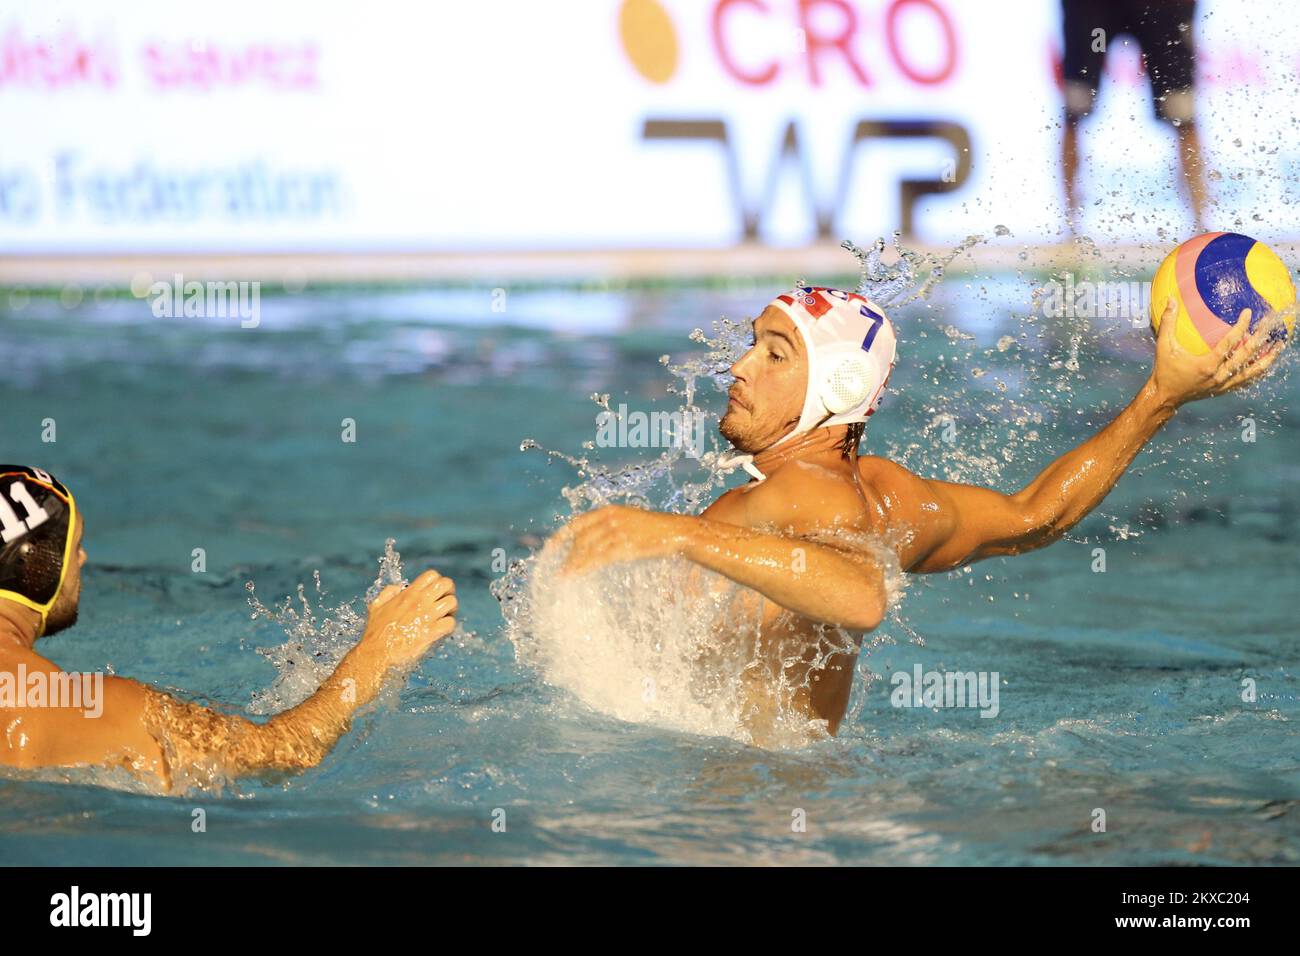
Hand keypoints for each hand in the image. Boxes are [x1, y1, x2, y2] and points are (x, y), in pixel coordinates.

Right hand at [359, 569, 456, 671]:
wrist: (377, 655)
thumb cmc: (375, 633)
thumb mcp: (376, 607)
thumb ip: (387, 594)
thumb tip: (397, 588)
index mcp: (407, 594)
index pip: (431, 575)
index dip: (437, 581)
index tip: (435, 592)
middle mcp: (419, 602)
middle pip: (446, 584)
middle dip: (449, 592)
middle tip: (444, 603)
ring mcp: (427, 616)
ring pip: (452, 602)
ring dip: (451, 610)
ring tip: (444, 618)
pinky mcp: (432, 632)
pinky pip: (451, 623)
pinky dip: (449, 627)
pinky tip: (441, 631)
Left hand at [544, 505, 689, 576]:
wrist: (678, 531)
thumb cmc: (654, 530)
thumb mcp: (629, 521)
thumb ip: (611, 527)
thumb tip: (593, 541)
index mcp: (610, 511)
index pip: (578, 523)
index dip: (561, 536)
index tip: (549, 547)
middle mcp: (611, 519)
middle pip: (581, 539)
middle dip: (568, 555)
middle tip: (559, 570)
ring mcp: (618, 532)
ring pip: (587, 550)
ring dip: (572, 565)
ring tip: (563, 577)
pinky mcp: (626, 546)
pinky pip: (599, 558)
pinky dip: (584, 567)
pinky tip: (576, 575)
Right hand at [1151, 299, 1286, 407]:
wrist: (1165, 396)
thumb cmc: (1164, 371)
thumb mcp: (1164, 346)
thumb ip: (1168, 323)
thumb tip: (1171, 300)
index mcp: (1206, 365)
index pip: (1229, 343)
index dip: (1240, 327)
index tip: (1248, 313)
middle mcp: (1218, 375)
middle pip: (1245, 356)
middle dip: (1259, 340)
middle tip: (1268, 326)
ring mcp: (1223, 384)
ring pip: (1251, 371)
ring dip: (1266, 358)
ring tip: (1278, 346)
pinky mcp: (1224, 388)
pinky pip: (1246, 380)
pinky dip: (1258, 372)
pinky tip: (1266, 364)